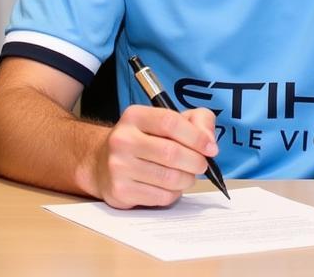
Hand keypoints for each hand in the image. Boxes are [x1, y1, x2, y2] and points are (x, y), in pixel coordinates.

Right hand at [94, 105, 218, 208]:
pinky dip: (174, 193)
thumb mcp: (167, 119)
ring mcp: (118, 167)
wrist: (102, 162)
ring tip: (187, 175)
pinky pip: (160, 197)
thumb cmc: (144, 139)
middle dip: (196, 162)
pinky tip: (171, 186)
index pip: (170, 122)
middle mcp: (123, 139)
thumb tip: (209, 142)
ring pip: (168, 178)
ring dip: (187, 179)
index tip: (210, 148)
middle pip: (171, 153)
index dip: (196, 136)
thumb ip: (196, 121)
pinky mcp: (120, 192)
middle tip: (202, 165)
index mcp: (134, 116)